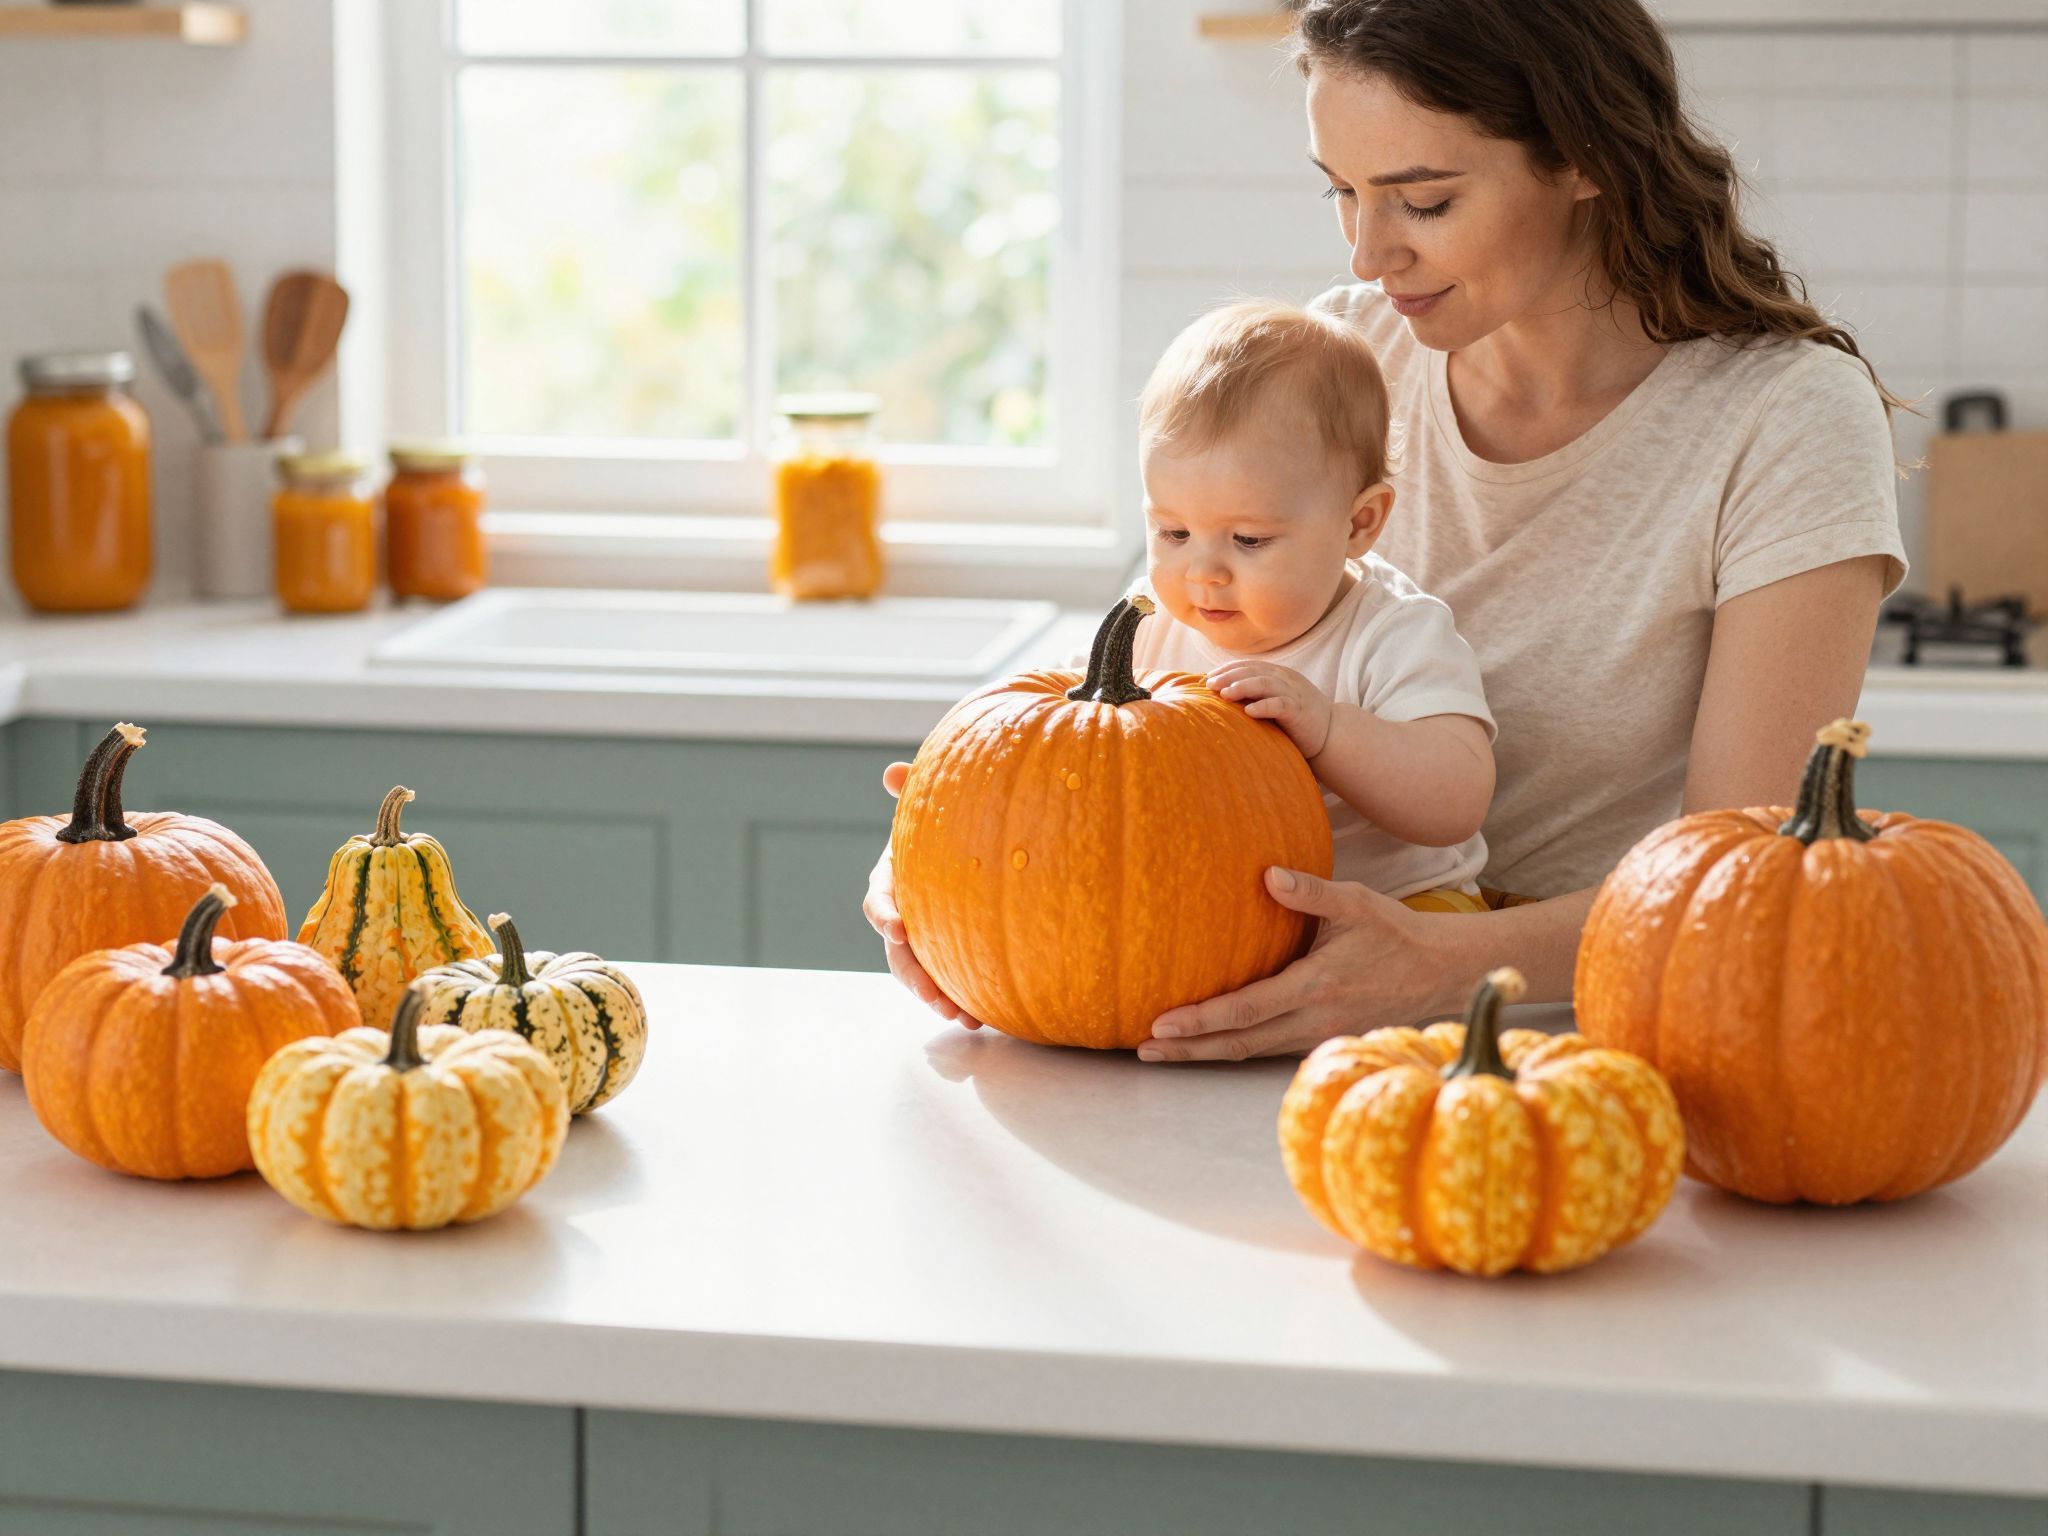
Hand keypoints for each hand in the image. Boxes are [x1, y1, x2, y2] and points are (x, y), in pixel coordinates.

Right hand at [864, 761, 985, 1028]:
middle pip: (897, 952)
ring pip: (921, 975)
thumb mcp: (933, 806)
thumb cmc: (948, 823)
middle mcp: (903, 914)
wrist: (976, 845)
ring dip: (937, 998)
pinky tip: (986, 1018)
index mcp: (893, 879)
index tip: (898, 929)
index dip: (884, 914)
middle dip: (913, 976)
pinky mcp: (948, 954)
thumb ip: (916, 791)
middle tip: (933, 995)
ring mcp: (925, 938)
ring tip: (963, 1017)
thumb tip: (893, 772)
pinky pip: (949, 982)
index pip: (878, 899)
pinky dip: (963, 1001)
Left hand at [1138, 867, 1456, 1060]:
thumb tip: (1267, 875)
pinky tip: (1209, 1044)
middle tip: (1143, 1049)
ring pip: (1251, 1050)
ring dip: (1207, 1053)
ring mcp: (1318, 1033)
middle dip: (1190, 1049)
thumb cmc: (1396, 932)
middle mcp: (1312, 1018)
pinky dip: (1234, 1048)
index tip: (1162, 1025)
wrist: (1442, 972)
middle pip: (1239, 1043)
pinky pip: (1268, 1048)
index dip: (1202, 1021)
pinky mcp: (1322, 1037)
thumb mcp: (1357, 903)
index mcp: (1315, 986)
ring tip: (1164, 1052)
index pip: (1246, 1009)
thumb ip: (1311, 891)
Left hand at [1208, 660, 1332, 758]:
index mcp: (1277, 675)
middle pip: (1253, 671)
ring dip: (1243, 687)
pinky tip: (1248, 711)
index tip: (1207, 678)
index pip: (1248, 666)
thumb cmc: (1296, 720)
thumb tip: (1223, 696)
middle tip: (1210, 684)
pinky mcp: (1299, 711)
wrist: (1332, 733)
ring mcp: (1293, 694)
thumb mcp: (1275, 700)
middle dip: (1229, 676)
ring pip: (1265, 684)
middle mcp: (1285, 679)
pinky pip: (1280, 705)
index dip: (1227, 669)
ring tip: (1225, 694)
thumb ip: (1256, 695)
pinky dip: (1264, 706)